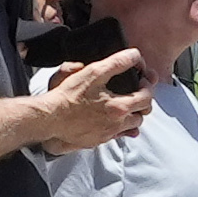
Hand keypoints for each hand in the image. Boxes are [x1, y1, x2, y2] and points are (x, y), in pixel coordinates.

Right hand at [35, 47, 151, 152]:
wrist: (49, 117)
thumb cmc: (68, 96)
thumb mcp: (94, 72)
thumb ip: (117, 63)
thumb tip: (134, 55)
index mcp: (119, 108)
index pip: (147, 98)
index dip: (148, 86)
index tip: (143, 80)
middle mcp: (116, 124)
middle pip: (141, 115)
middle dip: (143, 103)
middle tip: (137, 93)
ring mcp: (106, 134)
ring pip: (130, 128)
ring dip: (131, 116)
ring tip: (124, 105)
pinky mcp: (96, 141)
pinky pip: (115, 136)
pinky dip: (119, 128)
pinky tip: (112, 119)